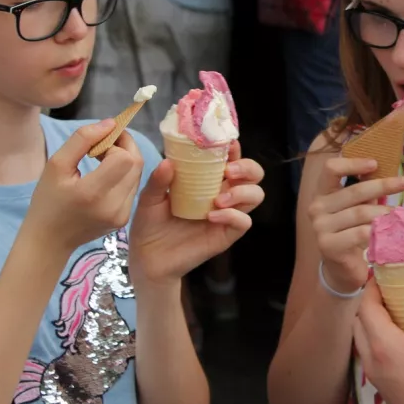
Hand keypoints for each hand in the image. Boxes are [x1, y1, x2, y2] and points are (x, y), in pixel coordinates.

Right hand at [25, 119, 144, 257]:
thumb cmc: (48, 200)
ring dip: (125, 159)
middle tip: (105, 142)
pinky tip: (105, 175)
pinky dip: (124, 175)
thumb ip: (82, 139)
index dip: (115, 143)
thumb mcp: (56, 165)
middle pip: (136, 163)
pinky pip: (133, 187)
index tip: (98, 142)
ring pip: (138, 174)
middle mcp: (113, 206)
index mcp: (92, 193)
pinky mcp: (125, 219)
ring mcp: (122, 215)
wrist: (49, 240)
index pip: (124, 158)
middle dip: (124, 146)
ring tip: (102, 158)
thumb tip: (111, 123)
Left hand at [129, 138, 264, 287]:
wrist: (147, 258)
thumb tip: (168, 162)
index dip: (234, 149)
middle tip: (228, 171)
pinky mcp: (226, 234)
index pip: (230, 159)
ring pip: (255, 195)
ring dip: (243, 192)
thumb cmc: (150, 225)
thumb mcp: (149, 199)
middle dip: (248, 168)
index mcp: (207, 180)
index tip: (227, 144)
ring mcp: (227, 214)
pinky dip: (232, 216)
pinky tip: (212, 217)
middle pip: (254, 174)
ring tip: (219, 199)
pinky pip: (244, 222)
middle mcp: (222, 193)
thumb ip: (158, 180)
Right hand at [307, 157, 403, 293]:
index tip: (376, 163)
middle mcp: (317, 208)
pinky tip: (390, 230)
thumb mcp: (356, 206)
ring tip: (401, 213)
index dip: (353, 163)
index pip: (331, 169)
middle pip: (354, 191)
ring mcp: (321, 228)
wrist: (341, 269)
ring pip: (360, 213)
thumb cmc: (351, 232)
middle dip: (384, 185)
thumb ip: (364, 190)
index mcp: (322, 193)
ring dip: (385, 212)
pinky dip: (378, 230)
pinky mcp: (329, 246)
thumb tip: (386, 167)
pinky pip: (359, 233)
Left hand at [353, 277, 403, 403]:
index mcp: (383, 345)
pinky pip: (372, 359)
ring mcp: (377, 380)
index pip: (366, 307)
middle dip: (371, 304)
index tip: (388, 274)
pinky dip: (380, 343)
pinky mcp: (386, 393)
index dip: (373, 287)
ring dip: (374, 325)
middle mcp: (372, 361)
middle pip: (359, 324)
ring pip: (363, 343)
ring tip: (400, 313)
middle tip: (395, 291)